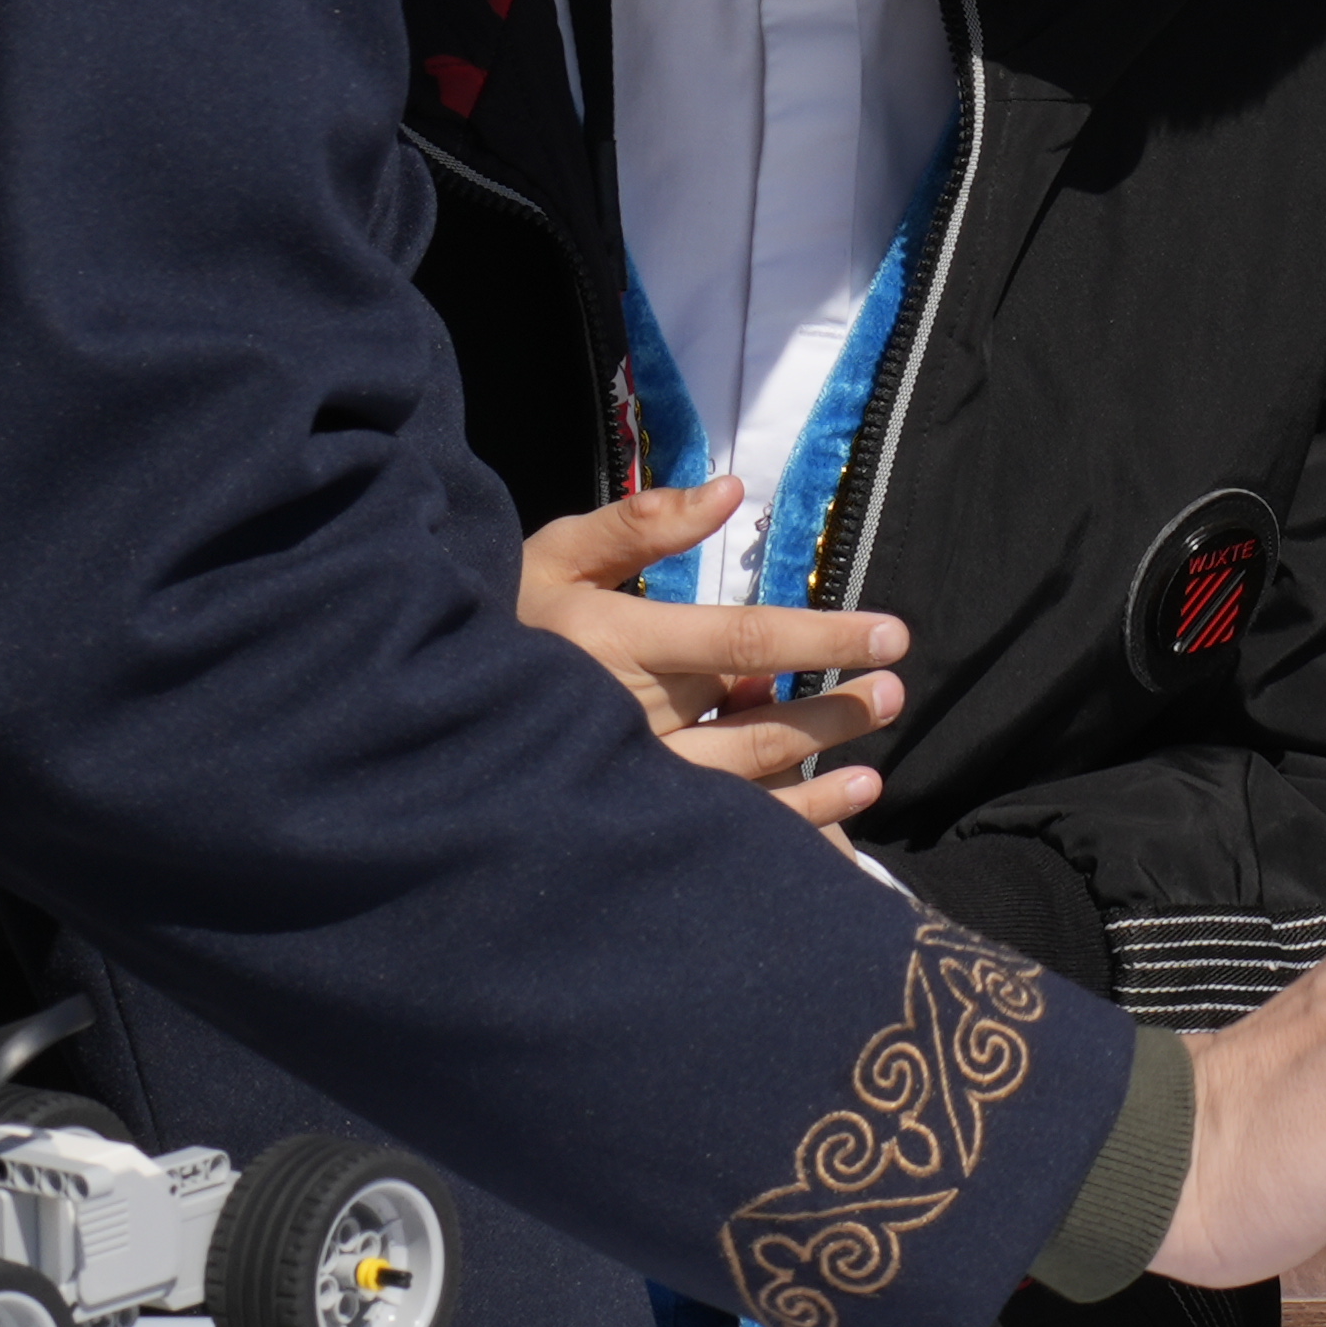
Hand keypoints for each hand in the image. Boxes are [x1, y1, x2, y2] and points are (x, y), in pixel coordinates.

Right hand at [518, 478, 902, 825]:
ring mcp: (627, 785)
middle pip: (756, 724)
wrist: (432, 725)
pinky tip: (837, 806)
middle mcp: (624, 723)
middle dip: (836, 710)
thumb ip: (641, 525)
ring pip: (746, 786)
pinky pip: (724, 834)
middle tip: (893, 691)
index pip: (741, 639)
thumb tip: (730, 492)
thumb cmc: (506, 625)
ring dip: (820, 772)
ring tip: (876, 761)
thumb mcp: (556, 557)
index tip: (892, 635)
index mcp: (611, 645)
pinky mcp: (630, 828)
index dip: (822, 637)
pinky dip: (789, 828)